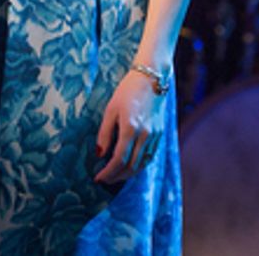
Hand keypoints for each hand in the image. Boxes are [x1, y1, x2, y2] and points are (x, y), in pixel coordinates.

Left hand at [93, 69, 165, 183]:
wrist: (151, 78)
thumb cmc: (127, 91)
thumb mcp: (110, 109)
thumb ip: (105, 133)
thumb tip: (99, 154)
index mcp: (130, 129)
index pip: (119, 160)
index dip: (108, 172)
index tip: (98, 178)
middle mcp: (145, 136)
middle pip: (131, 166)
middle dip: (117, 177)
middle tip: (105, 180)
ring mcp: (155, 136)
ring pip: (142, 164)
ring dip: (128, 174)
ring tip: (116, 177)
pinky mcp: (160, 134)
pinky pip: (150, 156)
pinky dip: (139, 165)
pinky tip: (130, 166)